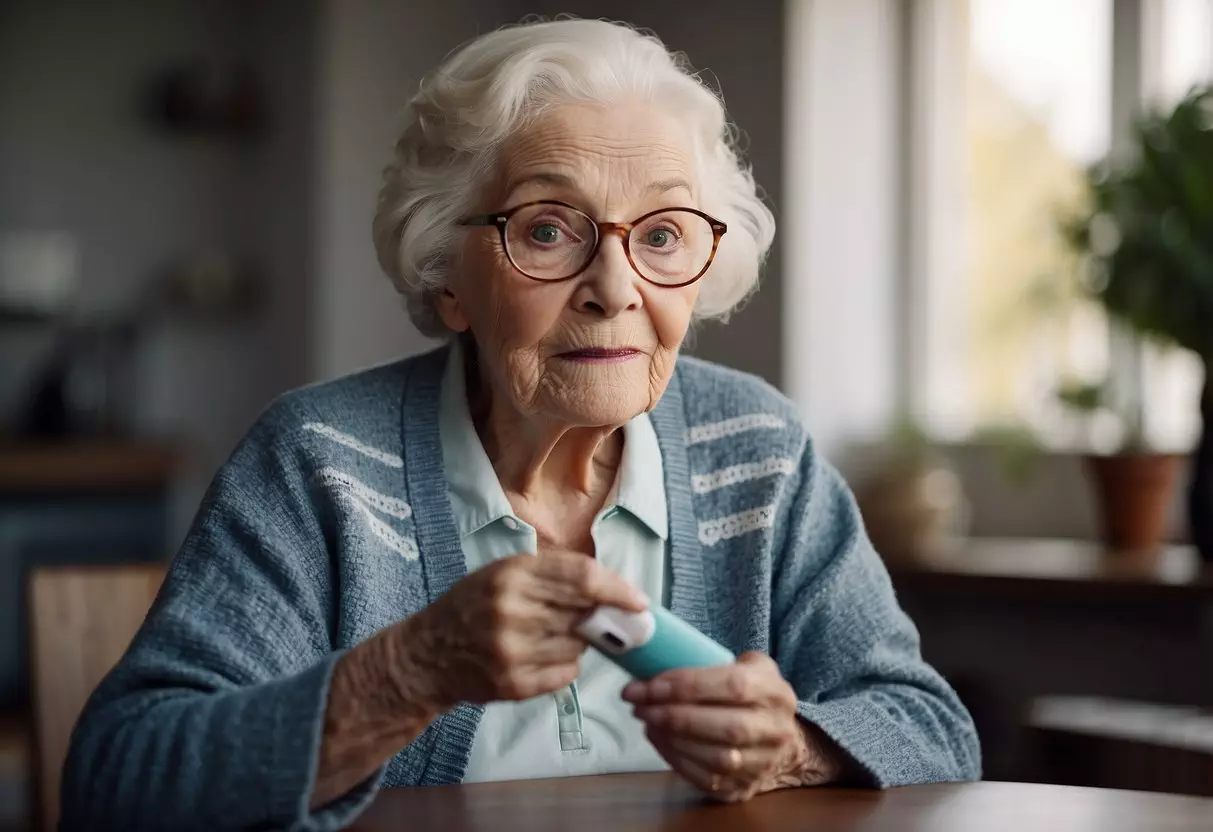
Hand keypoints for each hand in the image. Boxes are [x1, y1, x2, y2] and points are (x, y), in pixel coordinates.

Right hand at [399, 551, 646, 709]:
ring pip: (577, 648)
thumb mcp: (506, 571)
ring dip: (578, 644)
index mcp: (513, 574)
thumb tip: (612, 588)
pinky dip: (564, 667)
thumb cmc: (475, 604)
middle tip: (606, 621)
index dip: (618, 590)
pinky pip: (565, 675)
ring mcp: (510, 651)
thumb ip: (555, 574)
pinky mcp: (511, 684)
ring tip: (551, 637)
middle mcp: (511, 611)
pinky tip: (541, 657)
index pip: (583, 578)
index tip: (639, 601)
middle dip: (602, 620)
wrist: (428, 652)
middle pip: (584, 615)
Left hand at [623, 652, 843, 801]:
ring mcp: (763, 764)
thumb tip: (656, 659)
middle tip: (640, 705)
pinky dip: (676, 760)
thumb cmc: (753, 696)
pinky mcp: (744, 789)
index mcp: (775, 692)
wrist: (783, 743)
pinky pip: (707, 780)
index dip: (688, 685)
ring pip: (717, 759)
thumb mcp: (748, 667)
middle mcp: (776, 730)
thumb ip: (712, 661)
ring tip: (647, 721)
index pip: (733, 686)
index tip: (649, 684)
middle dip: (675, 716)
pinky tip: (659, 740)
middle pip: (727, 728)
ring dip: (673, 740)